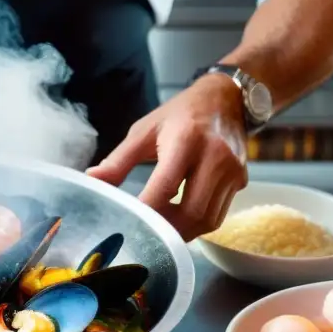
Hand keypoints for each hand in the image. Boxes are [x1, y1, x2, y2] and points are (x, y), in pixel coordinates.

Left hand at [86, 75, 249, 240]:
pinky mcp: (241, 181)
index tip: (128, 222)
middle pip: (192, 211)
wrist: (227, 99)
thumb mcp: (144, 131)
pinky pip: (218, 214)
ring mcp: (232, 171)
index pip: (165, 187)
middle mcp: (215, 157)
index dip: (146, 211)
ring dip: (182, 231)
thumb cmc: (179, 114)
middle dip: (166, 229)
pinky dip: (196, 224)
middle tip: (144, 231)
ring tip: (160, 227)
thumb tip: (92, 180)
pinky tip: (178, 219)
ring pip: (208, 219)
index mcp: (186, 141)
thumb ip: (118, 160)